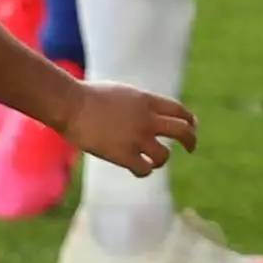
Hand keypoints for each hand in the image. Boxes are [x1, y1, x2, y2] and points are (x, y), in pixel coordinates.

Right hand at [61, 79, 197, 173]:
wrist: (70, 104)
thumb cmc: (88, 96)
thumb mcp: (122, 92)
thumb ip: (139, 103)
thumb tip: (146, 113)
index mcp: (147, 100)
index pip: (179, 110)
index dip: (189, 120)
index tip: (192, 126)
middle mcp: (147, 119)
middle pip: (183, 131)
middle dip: (191, 140)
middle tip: (191, 148)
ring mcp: (136, 137)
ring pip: (164, 155)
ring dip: (161, 160)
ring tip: (154, 161)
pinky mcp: (123, 154)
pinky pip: (144, 169)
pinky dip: (144, 170)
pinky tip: (138, 168)